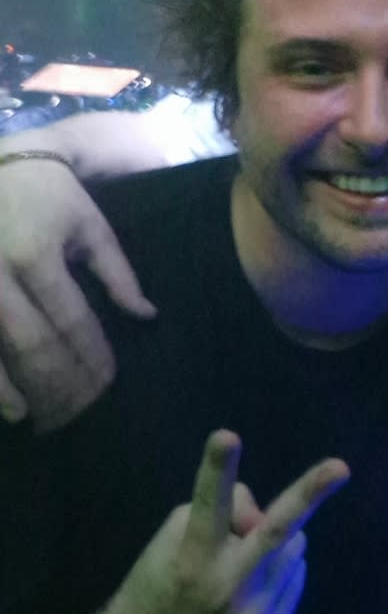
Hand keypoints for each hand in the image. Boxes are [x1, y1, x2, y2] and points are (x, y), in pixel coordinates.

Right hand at [0, 159, 155, 430]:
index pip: (70, 321)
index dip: (91, 356)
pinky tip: (5, 405)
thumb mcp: (89, 224)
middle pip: (32, 345)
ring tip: (40, 418)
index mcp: (37, 255)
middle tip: (79, 411)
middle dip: (59, 383)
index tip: (108, 382)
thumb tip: (146, 316)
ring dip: (17, 392)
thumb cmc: (49, 196)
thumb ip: (118, 272)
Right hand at [98, 430, 349, 613]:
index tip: (227, 435)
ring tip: (244, 557)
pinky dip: (278, 569)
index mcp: (192, 558)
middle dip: (310, 495)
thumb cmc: (159, 578)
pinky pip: (294, 575)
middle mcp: (227, 589)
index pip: (209, 504)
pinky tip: (249, 584)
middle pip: (275, 533)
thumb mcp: (176, 531)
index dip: (218, 469)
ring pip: (293, 545)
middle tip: (340, 467)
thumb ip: (224, 510)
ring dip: (277, 540)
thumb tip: (265, 512)